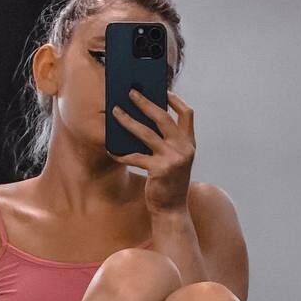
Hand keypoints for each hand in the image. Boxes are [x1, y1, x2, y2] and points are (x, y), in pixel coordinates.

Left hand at [109, 89, 195, 214]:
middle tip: (130, 92)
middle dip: (145, 103)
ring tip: (115, 112)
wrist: (172, 209)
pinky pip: (135, 157)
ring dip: (128, 121)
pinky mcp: (159, 170)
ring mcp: (172, 159)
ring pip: (146, 133)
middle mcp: (184, 148)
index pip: (187, 114)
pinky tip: (111, 150)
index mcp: (189, 143)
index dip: (175, 100)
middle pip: (163, 118)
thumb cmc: (169, 182)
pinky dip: (121, 153)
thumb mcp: (174, 159)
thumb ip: (166, 142)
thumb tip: (144, 120)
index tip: (162, 90)